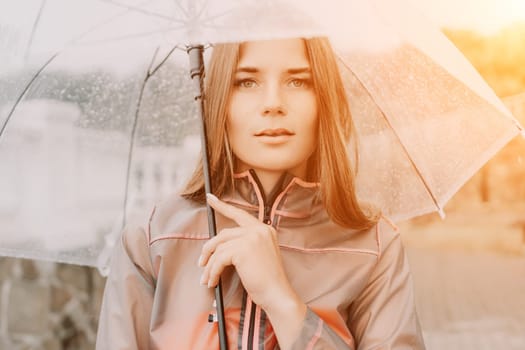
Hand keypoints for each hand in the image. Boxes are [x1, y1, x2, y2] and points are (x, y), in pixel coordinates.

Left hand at [198, 193, 297, 312]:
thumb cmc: (268, 281)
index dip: (222, 206)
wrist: (277, 294)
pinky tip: (213, 281)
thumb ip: (246, 244)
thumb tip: (220, 246)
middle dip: (209, 249)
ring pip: (218, 248)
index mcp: (265, 229)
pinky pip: (218, 259)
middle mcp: (259, 230)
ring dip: (209, 265)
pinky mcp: (242, 249)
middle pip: (223, 234)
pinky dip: (213, 272)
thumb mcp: (260, 256)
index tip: (210, 199)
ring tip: (207, 278)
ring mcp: (251, 238)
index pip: (240, 214)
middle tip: (201, 262)